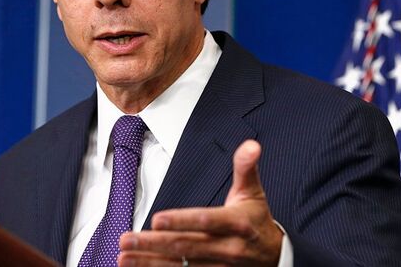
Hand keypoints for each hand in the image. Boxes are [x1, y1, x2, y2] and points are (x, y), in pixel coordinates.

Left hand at [118, 140, 282, 265]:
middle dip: (153, 244)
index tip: (156, 219)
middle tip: (126, 240)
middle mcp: (228, 249)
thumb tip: (251, 145)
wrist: (276, 256)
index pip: (205, 221)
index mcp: (237, 223)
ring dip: (150, 263)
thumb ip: (246, 167)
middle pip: (186, 247)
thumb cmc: (257, 220)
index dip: (181, 221)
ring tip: (124, 258)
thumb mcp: (253, 192)